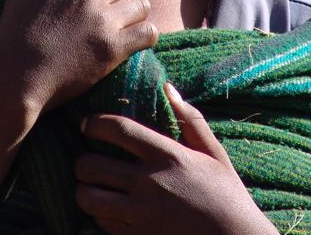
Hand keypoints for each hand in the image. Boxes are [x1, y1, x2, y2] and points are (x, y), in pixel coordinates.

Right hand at [0, 0, 158, 114]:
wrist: (15, 81)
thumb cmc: (13, 37)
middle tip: (112, 12)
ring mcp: (103, 20)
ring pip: (141, 4)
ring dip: (135, 15)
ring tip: (123, 27)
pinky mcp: (113, 48)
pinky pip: (149, 32)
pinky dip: (145, 37)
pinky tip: (133, 42)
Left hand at [74, 83, 275, 234]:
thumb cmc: (227, 195)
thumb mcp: (214, 153)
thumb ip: (191, 119)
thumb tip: (168, 88)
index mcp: (168, 156)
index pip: (119, 130)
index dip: (95, 123)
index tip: (87, 124)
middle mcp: (149, 183)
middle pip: (91, 165)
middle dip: (83, 161)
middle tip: (88, 160)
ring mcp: (141, 213)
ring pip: (88, 197)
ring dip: (85, 189)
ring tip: (92, 185)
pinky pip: (102, 223)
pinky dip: (99, 214)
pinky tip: (110, 208)